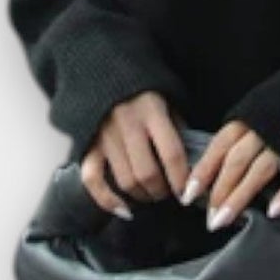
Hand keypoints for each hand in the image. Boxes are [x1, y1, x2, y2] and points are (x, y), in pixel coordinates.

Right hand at [79, 90, 190, 220]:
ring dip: (142, 196)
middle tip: (169, 193)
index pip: (171, 154)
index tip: (188, 192)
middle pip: (147, 173)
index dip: (181, 179)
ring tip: (151, 194)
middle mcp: (127, 125)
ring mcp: (104, 136)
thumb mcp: (169, 99)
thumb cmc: (144, 89)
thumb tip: (191, 163)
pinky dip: (107, 200)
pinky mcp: (87, 144)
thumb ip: (178, 127)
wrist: (104, 69)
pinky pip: (92, 180)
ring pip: (125, 181)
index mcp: (151, 111)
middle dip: (162, 191)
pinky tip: (124, 210)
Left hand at [181, 120, 279, 230]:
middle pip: (235, 162)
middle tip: (209, 220)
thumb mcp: (259, 108)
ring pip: (259, 171)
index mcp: (249, 118)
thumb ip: (242, 132)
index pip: (219, 147)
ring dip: (240, 196)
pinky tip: (273, 212)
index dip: (203, 171)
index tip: (188, 195)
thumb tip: (221, 162)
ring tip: (225, 221)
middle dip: (219, 192)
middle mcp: (264, 129)